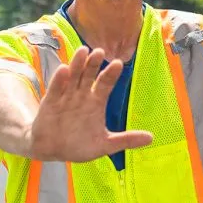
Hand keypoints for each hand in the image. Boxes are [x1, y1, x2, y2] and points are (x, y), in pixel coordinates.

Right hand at [25, 46, 152, 161]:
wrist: (52, 151)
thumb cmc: (79, 145)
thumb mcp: (105, 145)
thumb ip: (126, 139)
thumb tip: (151, 138)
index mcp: (97, 101)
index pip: (106, 83)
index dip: (111, 74)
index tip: (118, 63)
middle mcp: (82, 95)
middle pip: (89, 75)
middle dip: (94, 63)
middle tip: (100, 51)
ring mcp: (66, 96)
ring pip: (73, 77)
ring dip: (77, 64)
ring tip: (83, 51)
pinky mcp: (51, 102)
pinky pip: (56, 89)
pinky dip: (59, 79)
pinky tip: (63, 69)